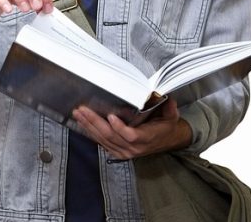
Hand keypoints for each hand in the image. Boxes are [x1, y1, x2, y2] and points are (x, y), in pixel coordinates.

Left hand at [72, 98, 191, 159]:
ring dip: (89, 126)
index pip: (131, 135)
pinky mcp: (118, 152)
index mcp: (147, 138)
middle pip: (111, 136)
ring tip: (78, 114)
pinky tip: (83, 124)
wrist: (166, 140)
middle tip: (83, 110)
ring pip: (103, 140)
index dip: (119, 127)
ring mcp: (124, 151)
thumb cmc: (166, 127)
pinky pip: (102, 143)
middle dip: (95, 122)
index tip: (111, 116)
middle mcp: (134, 147)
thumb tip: (168, 99)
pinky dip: (91, 133)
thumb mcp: (171, 116)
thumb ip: (170, 108)